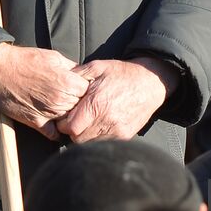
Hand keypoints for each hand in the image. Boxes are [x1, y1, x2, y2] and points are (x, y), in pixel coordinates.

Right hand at [0, 43, 88, 139]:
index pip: (88, 92)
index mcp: (67, 83)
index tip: (79, 88)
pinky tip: (54, 124)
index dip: (84, 89)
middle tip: (70, 97)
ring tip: (60, 107)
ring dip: (67, 116)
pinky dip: (55, 131)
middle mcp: (60, 100)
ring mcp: (48, 113)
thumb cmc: (25, 60)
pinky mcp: (34, 122)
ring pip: (69, 120)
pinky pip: (52, 133)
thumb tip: (82, 73)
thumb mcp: (54, 57)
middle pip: (80, 107)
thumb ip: (71, 67)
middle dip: (78, 103)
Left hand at [55, 58, 177, 142]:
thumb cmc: (123, 74)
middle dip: (73, 131)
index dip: (64, 124)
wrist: (151, 82)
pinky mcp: (125, 136)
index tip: (66, 117)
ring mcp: (117, 131)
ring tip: (89, 121)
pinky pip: (104, 143)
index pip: (70, 128)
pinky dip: (98, 137)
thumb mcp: (97, 67)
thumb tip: (59, 84)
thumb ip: (76, 76)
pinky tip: (100, 124)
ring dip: (85, 135)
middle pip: (78, 139)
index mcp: (96, 104)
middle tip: (76, 119)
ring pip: (90, 143)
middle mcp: (107, 121)